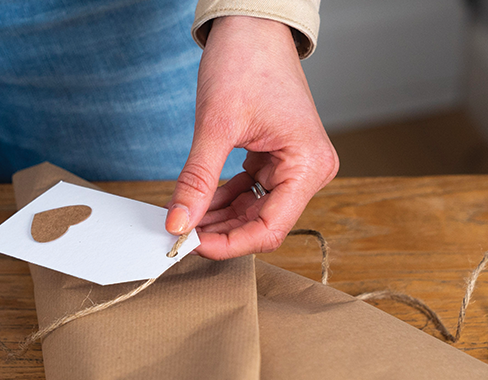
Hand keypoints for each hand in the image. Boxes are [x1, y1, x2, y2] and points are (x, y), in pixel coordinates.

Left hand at [165, 16, 338, 259]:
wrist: (252, 25)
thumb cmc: (247, 61)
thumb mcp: (216, 125)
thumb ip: (197, 180)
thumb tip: (178, 223)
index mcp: (309, 165)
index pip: (270, 228)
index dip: (230, 243)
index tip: (192, 245)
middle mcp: (308, 170)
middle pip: (262, 223)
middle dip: (220, 232)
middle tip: (179, 235)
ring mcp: (292, 165)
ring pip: (253, 211)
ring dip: (218, 218)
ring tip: (182, 220)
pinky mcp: (275, 158)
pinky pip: (248, 192)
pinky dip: (221, 200)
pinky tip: (195, 204)